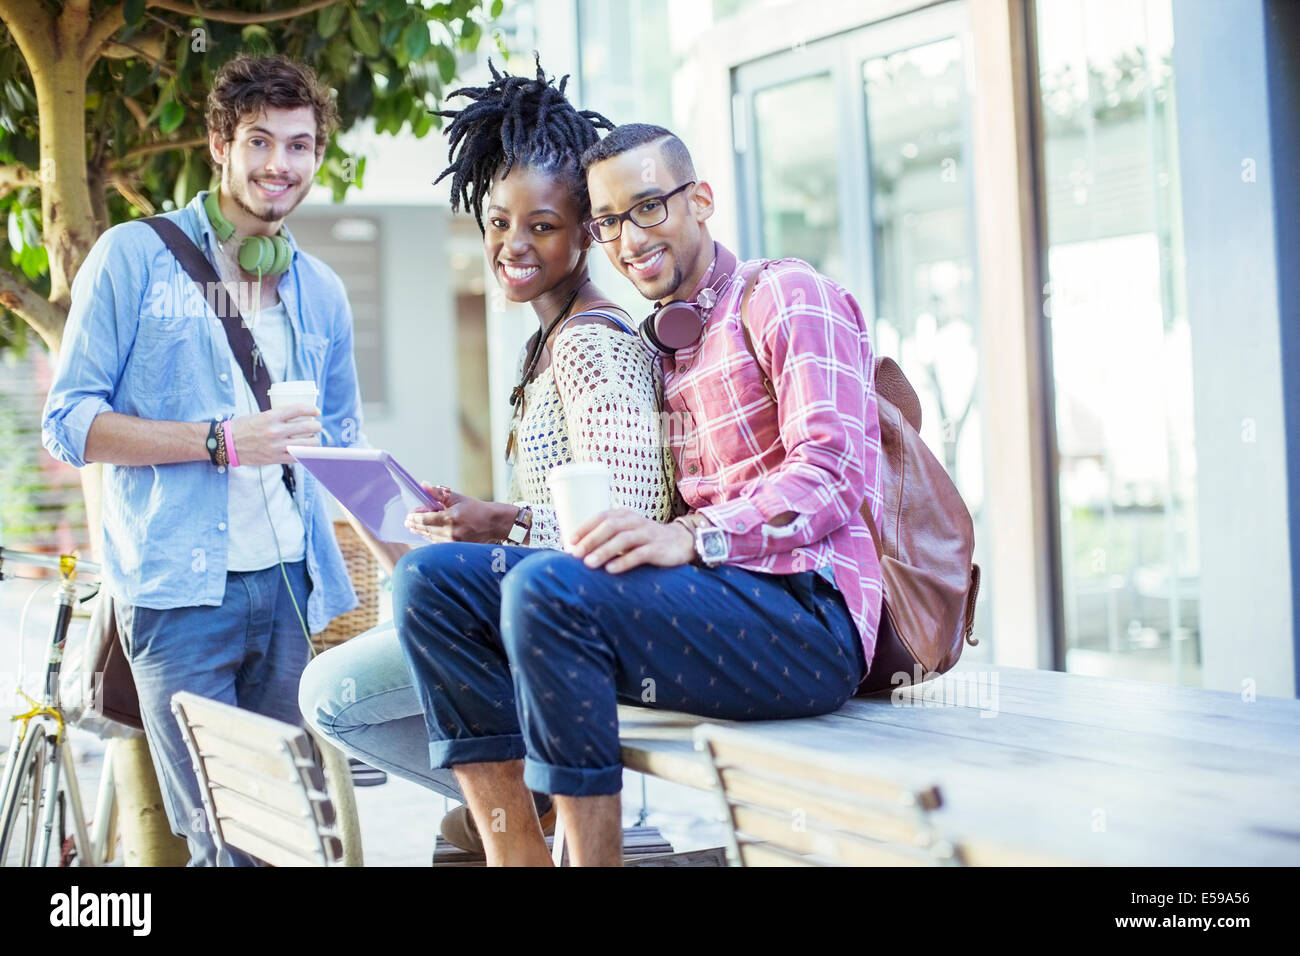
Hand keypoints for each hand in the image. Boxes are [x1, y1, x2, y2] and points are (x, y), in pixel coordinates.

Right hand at [228, 405, 320, 465]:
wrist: (227, 444)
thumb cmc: (243, 427)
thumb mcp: (260, 415)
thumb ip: (277, 416)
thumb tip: (296, 415)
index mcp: (270, 416)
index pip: (298, 409)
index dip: (311, 409)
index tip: (317, 411)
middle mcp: (275, 431)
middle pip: (307, 427)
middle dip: (316, 426)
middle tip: (316, 426)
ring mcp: (276, 446)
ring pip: (307, 444)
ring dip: (314, 441)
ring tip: (313, 439)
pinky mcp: (275, 458)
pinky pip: (297, 457)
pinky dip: (304, 453)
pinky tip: (306, 450)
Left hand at [404, 483, 512, 544]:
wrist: (492, 523)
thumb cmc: (475, 508)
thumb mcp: (456, 497)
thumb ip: (438, 493)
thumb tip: (423, 485)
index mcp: (450, 517)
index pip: (425, 520)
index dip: (414, 518)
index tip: (408, 516)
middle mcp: (451, 532)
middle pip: (426, 529)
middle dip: (415, 525)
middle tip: (407, 522)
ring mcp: (454, 542)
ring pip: (431, 537)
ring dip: (421, 532)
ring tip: (413, 527)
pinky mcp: (456, 547)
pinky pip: (438, 543)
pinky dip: (430, 537)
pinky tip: (426, 533)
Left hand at [569, 508, 694, 573]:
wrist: (681, 542)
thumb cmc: (645, 540)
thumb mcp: (626, 532)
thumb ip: (606, 537)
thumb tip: (577, 551)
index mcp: (625, 515)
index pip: (602, 517)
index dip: (585, 528)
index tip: (570, 541)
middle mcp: (635, 521)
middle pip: (610, 527)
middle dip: (591, 540)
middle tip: (575, 554)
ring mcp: (647, 534)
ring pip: (623, 539)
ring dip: (604, 551)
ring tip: (589, 564)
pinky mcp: (657, 549)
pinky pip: (639, 554)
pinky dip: (624, 561)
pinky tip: (611, 570)